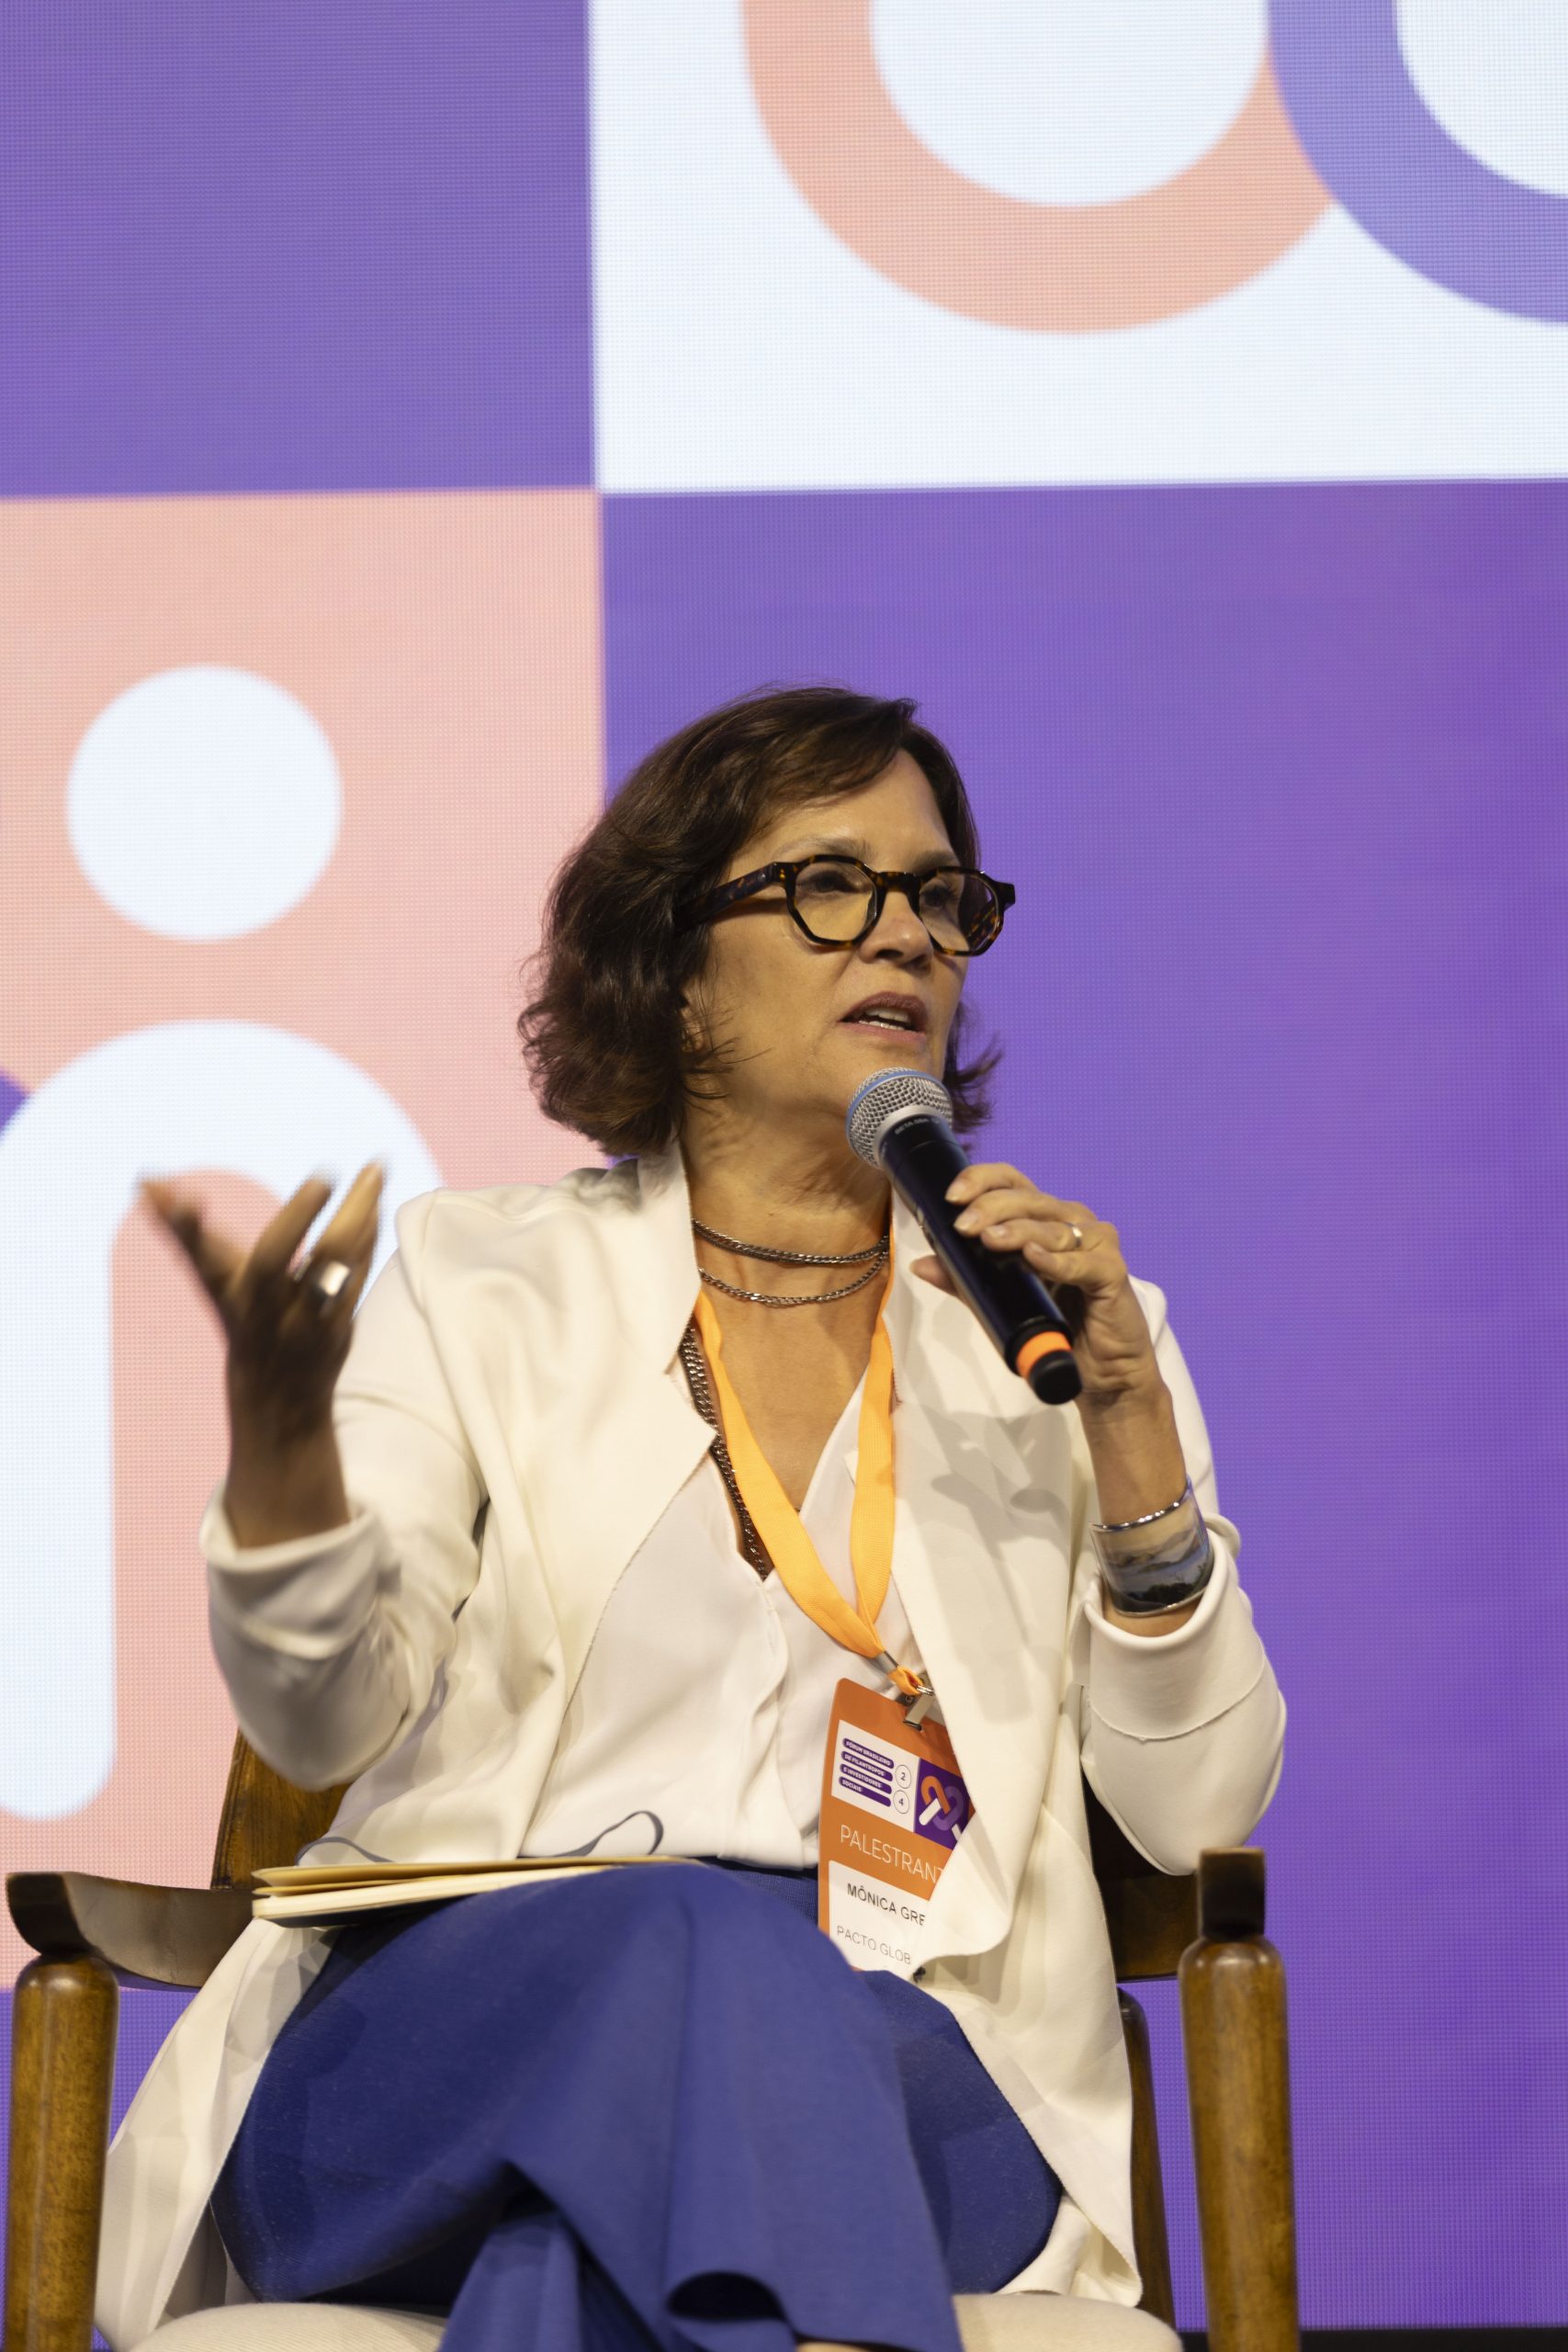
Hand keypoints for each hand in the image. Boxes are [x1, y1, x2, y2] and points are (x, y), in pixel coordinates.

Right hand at [141, 1163, 382, 1444]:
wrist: (278, 1400)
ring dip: (356, 1213)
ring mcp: (301, 1321)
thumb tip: (143, 1180)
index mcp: (225, 1291)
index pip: (199, 1256)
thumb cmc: (241, 1318)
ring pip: (332, 1264)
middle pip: (272, 1261)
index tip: (186, 1198)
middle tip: (321, 1176)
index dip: (186, 1229)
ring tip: (374, 1169)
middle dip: (295, 1218)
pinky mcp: (339, 1326)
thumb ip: (181, 1227)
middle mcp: (260, 1307)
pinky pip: (358, 1273)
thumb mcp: (212, 1276)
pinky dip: (370, 1233)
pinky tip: (379, 1196)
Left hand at [911, 1163, 1160, 1412]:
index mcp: (1043, 1217)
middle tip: (963, 1226)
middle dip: (992, 1208)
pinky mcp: (1112, 1272)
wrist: (1100, 1370)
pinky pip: (1083, 1262)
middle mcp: (1071, 1221)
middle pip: (1029, 1199)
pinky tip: (1034, 1258)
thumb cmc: (1054, 1326)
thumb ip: (964, 1280)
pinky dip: (1057, 1260)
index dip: (982, 1180)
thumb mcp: (1000, 1299)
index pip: (1012, 1182)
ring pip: (1053, 1227)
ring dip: (1019, 1230)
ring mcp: (1096, 1243)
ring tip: (990, 1239)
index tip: (952, 1197)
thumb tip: (919, 1265)